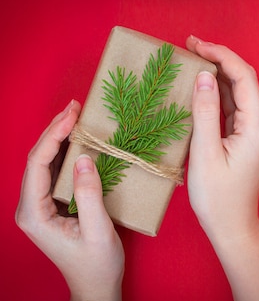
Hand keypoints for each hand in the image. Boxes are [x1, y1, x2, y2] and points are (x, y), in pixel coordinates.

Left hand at [16, 100, 123, 300]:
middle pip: (37, 159)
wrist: (95, 287)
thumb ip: (89, 195)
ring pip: (45, 164)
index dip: (54, 135)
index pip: (38, 164)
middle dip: (54, 130)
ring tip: (76, 117)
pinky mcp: (52, 206)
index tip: (73, 115)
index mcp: (34, 213)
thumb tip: (83, 158)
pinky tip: (78, 142)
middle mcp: (30, 207)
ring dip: (59, 139)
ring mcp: (40, 206)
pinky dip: (66, 154)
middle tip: (75, 107)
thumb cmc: (97, 264)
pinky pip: (55, 173)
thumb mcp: (98, 230)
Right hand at [186, 37, 258, 300]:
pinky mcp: (251, 136)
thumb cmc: (218, 196)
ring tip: (191, 59)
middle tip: (189, 46)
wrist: (233, 225)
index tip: (195, 44)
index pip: (244, 77)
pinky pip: (237, 106)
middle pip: (245, 79)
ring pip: (241, 91)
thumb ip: (205, 112)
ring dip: (218, 74)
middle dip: (219, 59)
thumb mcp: (204, 153)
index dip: (221, 55)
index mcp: (257, 127)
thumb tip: (203, 76)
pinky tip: (200, 86)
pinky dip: (219, 92)